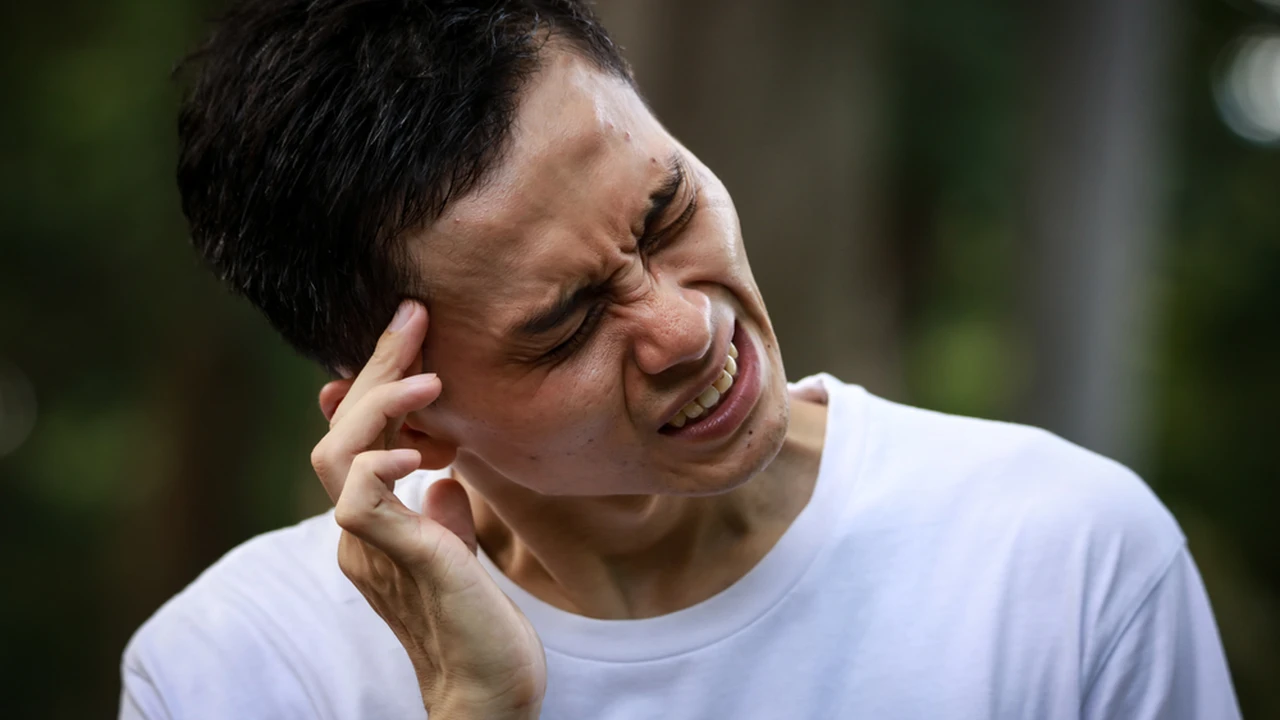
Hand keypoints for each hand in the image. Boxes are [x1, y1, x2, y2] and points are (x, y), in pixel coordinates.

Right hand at [310, 300, 545, 718]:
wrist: (488, 692)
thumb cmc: (480, 626)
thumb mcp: (458, 552)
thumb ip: (440, 512)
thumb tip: (444, 476)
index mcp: (374, 522)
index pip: (359, 436)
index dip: (376, 382)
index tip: (413, 331)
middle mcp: (361, 531)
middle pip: (340, 431)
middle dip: (374, 368)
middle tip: (413, 316)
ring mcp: (372, 548)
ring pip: (337, 456)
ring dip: (378, 404)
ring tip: (428, 375)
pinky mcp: (399, 563)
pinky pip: (360, 502)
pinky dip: (380, 464)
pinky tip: (419, 449)